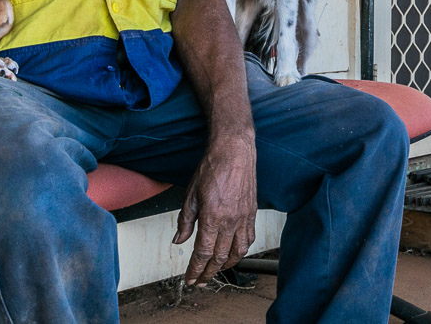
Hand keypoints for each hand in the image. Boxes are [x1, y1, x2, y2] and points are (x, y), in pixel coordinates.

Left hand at [173, 134, 257, 286]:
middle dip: (208, 273)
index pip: (203, 253)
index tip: (190, 278)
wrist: (234, 151)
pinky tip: (234, 253)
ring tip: (215, 271)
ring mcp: (244, 218)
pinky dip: (241, 251)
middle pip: (219, 258)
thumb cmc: (212, 167)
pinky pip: (249, 239)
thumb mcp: (191, 194)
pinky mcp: (252, 213)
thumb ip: (185, 221)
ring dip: (226, 266)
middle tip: (200, 280)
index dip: (195, 270)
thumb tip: (178, 240)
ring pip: (237, 252)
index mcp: (212, 217)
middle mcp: (230, 221)